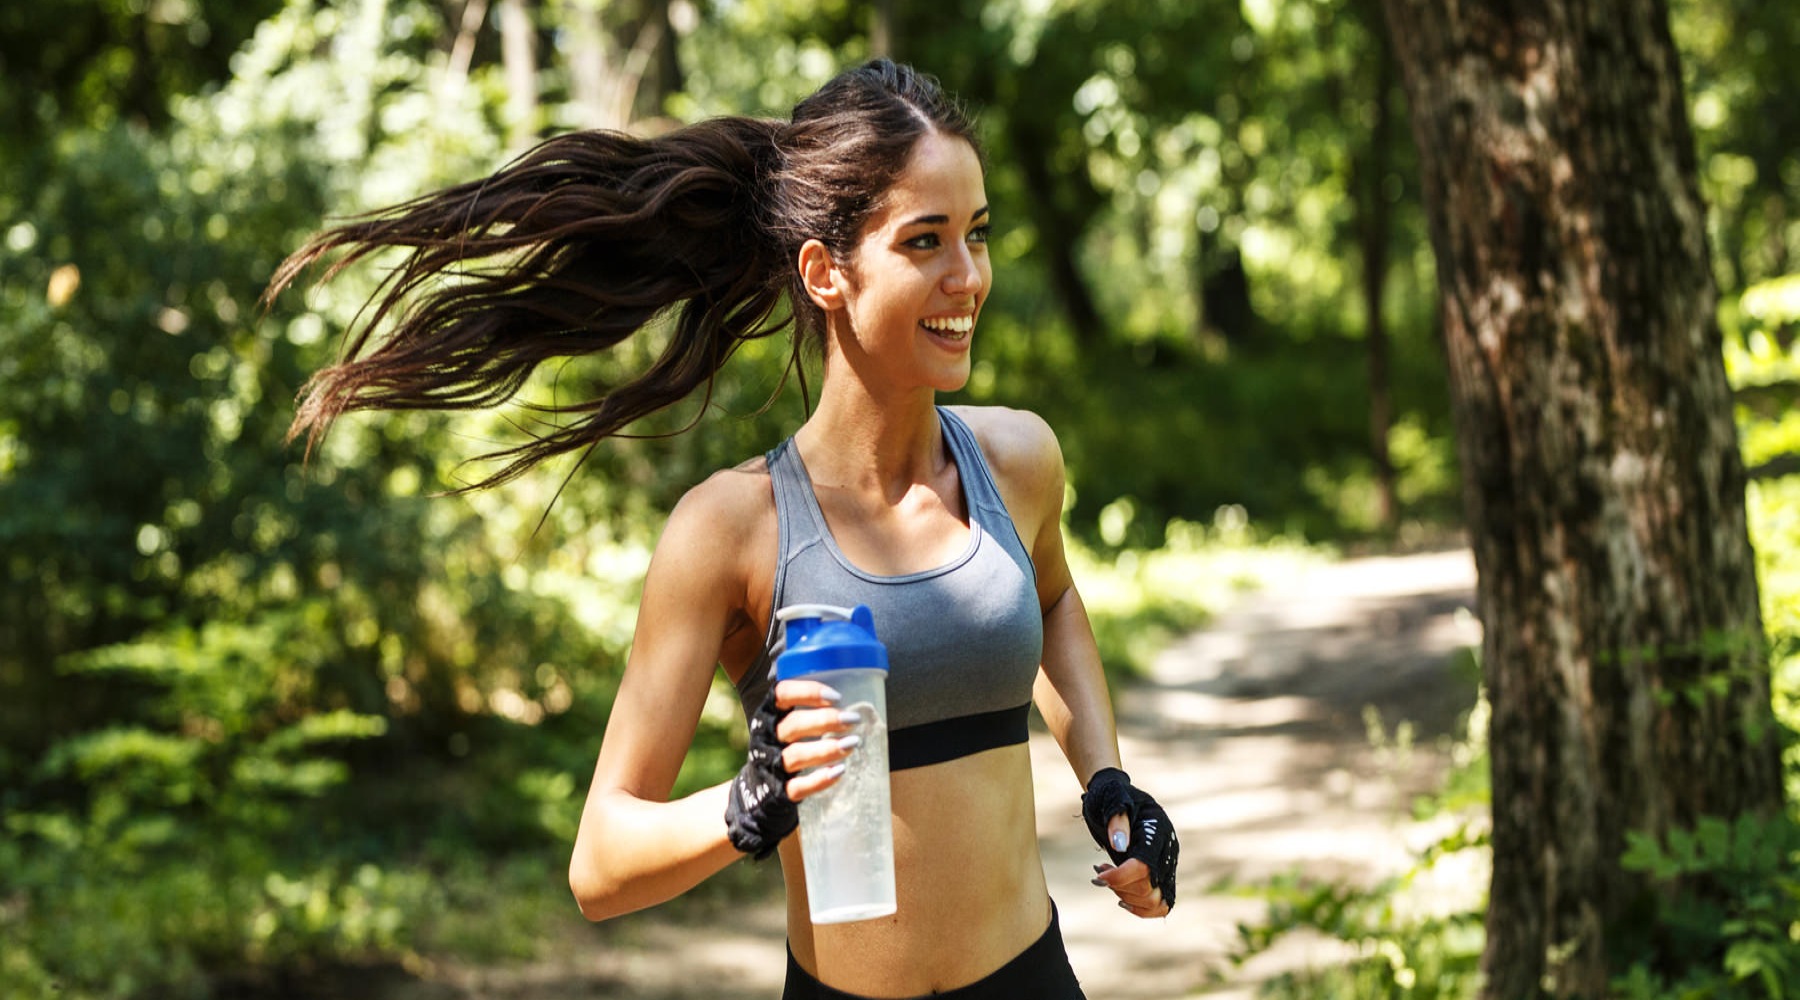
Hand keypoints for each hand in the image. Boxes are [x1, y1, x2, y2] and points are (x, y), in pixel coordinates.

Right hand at [724, 678, 861, 858]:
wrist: (758, 788)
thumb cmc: (785, 743)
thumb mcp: (788, 719)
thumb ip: (810, 705)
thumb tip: (860, 690)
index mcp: (769, 712)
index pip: (782, 694)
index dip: (808, 692)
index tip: (836, 697)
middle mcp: (766, 737)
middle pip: (793, 725)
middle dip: (825, 721)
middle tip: (853, 719)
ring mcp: (770, 765)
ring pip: (795, 756)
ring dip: (826, 749)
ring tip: (852, 744)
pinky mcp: (778, 790)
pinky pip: (797, 787)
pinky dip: (819, 780)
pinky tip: (839, 770)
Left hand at [1082, 767, 1178, 915]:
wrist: (1118, 797)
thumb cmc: (1113, 797)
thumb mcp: (1112, 800)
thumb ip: (1117, 821)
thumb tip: (1120, 846)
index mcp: (1158, 833)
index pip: (1144, 867)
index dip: (1120, 877)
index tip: (1097, 875)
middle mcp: (1168, 853)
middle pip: (1148, 888)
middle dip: (1119, 885)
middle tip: (1100, 871)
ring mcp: (1167, 866)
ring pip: (1155, 901)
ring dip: (1127, 897)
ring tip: (1108, 881)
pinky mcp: (1162, 877)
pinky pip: (1160, 905)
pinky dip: (1141, 909)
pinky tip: (1122, 899)